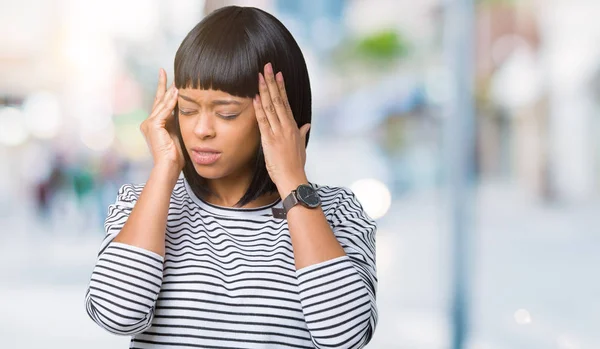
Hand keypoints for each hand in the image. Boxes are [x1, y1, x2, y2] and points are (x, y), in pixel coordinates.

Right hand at [140, 68, 184, 171]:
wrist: (169, 166)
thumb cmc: (176, 155)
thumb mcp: (179, 133)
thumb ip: (179, 120)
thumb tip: (187, 107)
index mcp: (156, 124)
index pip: (160, 104)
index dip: (164, 90)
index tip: (168, 79)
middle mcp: (149, 122)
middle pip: (158, 99)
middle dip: (162, 85)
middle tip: (164, 70)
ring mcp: (149, 124)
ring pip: (161, 103)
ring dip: (169, 92)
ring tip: (177, 80)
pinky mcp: (153, 126)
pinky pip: (163, 110)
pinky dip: (170, 102)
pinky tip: (177, 93)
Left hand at [253, 62, 310, 189]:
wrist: (293, 178)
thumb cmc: (296, 165)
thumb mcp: (301, 147)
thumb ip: (302, 133)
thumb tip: (306, 125)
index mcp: (293, 127)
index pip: (286, 102)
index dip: (281, 87)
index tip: (278, 74)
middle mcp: (286, 127)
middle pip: (278, 100)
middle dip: (272, 82)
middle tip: (267, 67)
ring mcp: (278, 132)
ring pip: (270, 107)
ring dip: (264, 91)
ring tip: (259, 76)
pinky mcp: (270, 140)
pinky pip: (263, 121)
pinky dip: (259, 108)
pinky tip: (255, 97)